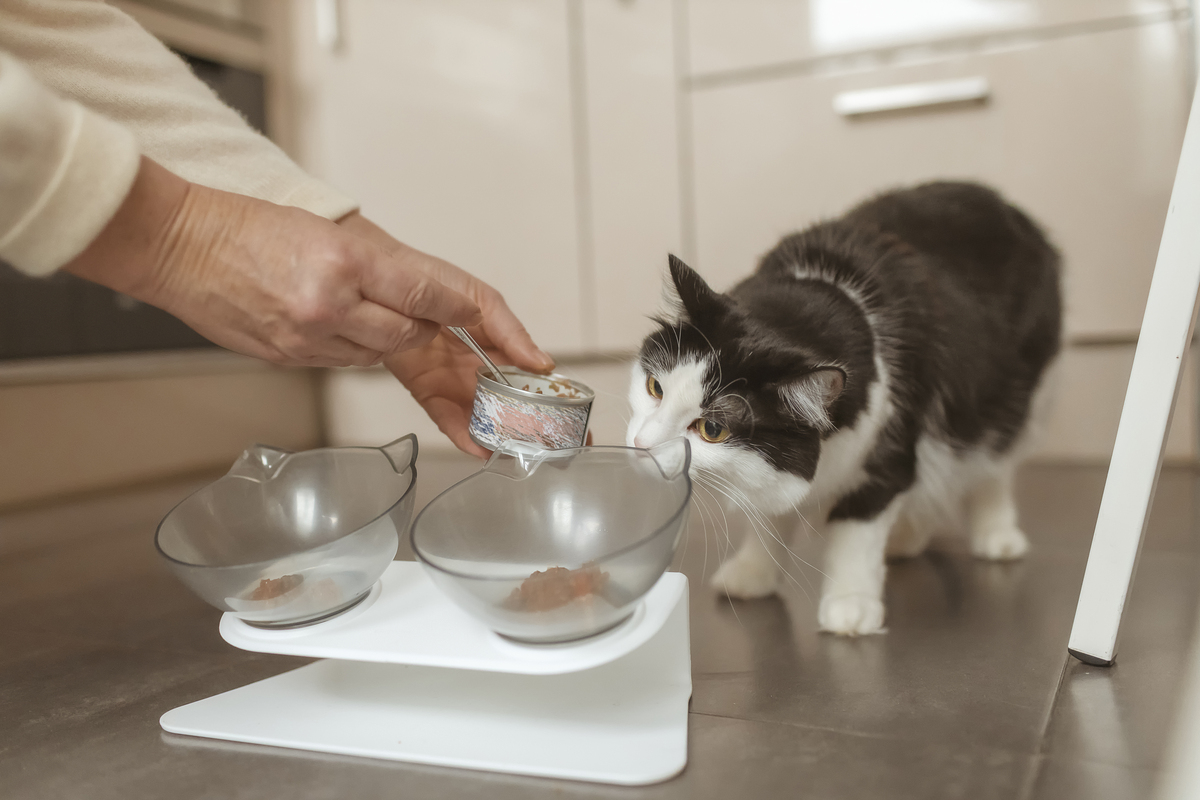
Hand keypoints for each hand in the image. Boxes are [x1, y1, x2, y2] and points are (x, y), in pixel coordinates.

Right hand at [64, 158, 482, 365]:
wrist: (179, 245)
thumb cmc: (252, 228)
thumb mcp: (336, 231)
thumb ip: (392, 271)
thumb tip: (438, 309)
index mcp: (352, 261)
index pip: (443, 296)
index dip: (494, 326)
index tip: (528, 351)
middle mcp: (335, 303)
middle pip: (419, 339)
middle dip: (446, 346)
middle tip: (483, 366)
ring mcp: (312, 338)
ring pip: (386, 357)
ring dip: (402, 347)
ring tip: (396, 332)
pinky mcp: (293, 360)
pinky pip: (349, 365)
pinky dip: (362, 351)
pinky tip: (351, 333)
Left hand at [338, 212, 554, 456]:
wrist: (385, 283)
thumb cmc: (436, 282)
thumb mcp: (485, 300)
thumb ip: (513, 333)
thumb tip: (544, 364)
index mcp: (503, 348)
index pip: (535, 383)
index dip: (557, 406)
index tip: (577, 427)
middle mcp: (482, 370)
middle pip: (512, 408)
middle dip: (532, 431)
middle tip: (550, 450)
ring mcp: (456, 383)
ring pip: (482, 418)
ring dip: (498, 436)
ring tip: (514, 451)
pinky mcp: (427, 391)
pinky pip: (447, 418)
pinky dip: (461, 433)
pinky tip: (477, 445)